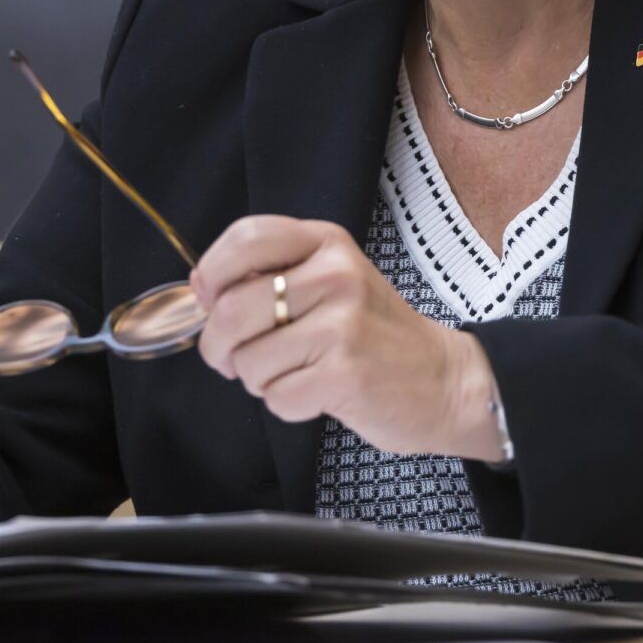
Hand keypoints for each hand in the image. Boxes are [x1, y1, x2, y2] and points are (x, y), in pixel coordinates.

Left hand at [189, 215, 506, 460]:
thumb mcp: (331, 282)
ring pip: (248, 361)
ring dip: (260, 380)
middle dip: (220, 346)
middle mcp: (335, 274)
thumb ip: (272, 276)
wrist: (444, 379)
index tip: (209, 298)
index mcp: (327, 243)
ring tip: (297, 372)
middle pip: (231, 309)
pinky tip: (319, 393)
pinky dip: (287, 405)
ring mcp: (342, 324)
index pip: (246, 237)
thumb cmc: (373, 333)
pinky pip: (275, 397)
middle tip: (235, 359)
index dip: (212, 273)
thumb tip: (198, 289)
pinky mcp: (344, 374)